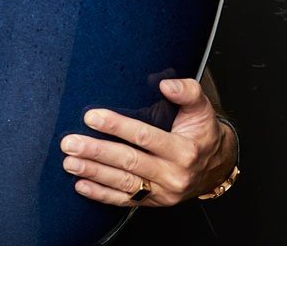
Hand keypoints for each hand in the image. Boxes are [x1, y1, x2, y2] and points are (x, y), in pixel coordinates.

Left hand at [59, 78, 236, 206]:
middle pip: (129, 162)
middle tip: (70, 143)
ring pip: (124, 183)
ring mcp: (163, 192)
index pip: (145, 137)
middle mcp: (173, 174)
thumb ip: (188, 91)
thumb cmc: (203, 131)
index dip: (117, 126)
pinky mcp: (154, 202)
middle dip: (96, 152)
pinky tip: (81, 186)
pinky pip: (125, 201)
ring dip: (94, 173)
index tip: (91, 117)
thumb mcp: (203, 108)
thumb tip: (166, 84)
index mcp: (184, 150)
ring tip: (70, 163)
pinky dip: (101, 195)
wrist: (217, 166)